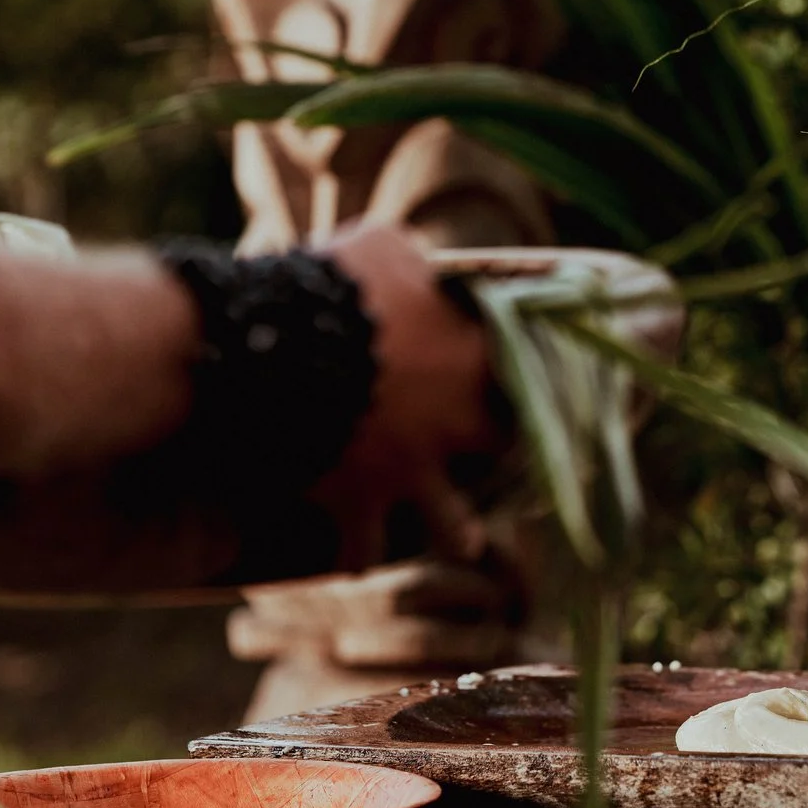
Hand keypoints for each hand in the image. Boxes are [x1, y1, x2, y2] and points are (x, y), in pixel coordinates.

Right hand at [314, 224, 503, 567]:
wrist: (283, 345)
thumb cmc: (339, 285)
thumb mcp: (381, 248)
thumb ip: (410, 260)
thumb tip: (416, 263)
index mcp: (470, 356)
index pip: (524, 373)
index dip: (517, 376)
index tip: (511, 377)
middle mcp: (455, 423)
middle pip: (500, 448)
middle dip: (493, 449)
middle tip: (486, 447)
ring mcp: (411, 470)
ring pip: (456, 527)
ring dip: (455, 530)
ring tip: (462, 539)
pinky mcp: (360, 502)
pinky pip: (364, 548)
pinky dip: (356, 553)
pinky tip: (354, 559)